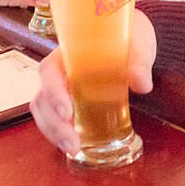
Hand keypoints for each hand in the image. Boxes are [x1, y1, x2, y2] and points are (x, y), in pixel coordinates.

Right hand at [29, 9, 156, 155]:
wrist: (133, 38)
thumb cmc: (129, 36)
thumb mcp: (137, 43)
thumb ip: (138, 62)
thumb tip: (142, 84)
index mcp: (69, 51)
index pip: (49, 71)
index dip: (54, 93)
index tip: (67, 112)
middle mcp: (59, 70)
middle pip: (42, 98)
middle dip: (54, 124)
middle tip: (73, 143)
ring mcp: (62, 86)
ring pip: (44, 111)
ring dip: (54, 133)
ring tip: (73, 149)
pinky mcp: (70, 100)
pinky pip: (55, 118)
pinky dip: (60, 133)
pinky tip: (76, 145)